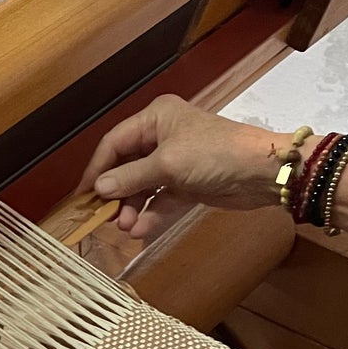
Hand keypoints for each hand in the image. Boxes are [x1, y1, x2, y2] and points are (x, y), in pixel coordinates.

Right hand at [80, 95, 300, 242]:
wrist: (263, 172)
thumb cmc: (214, 155)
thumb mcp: (168, 163)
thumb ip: (131, 177)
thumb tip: (98, 188)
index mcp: (155, 118)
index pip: (114, 142)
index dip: (97, 169)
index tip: (84, 195)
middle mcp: (162, 137)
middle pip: (126, 165)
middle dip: (116, 192)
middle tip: (104, 217)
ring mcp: (175, 162)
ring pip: (142, 186)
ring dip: (132, 207)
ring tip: (125, 228)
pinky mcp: (187, 185)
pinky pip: (160, 199)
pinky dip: (151, 214)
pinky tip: (140, 230)